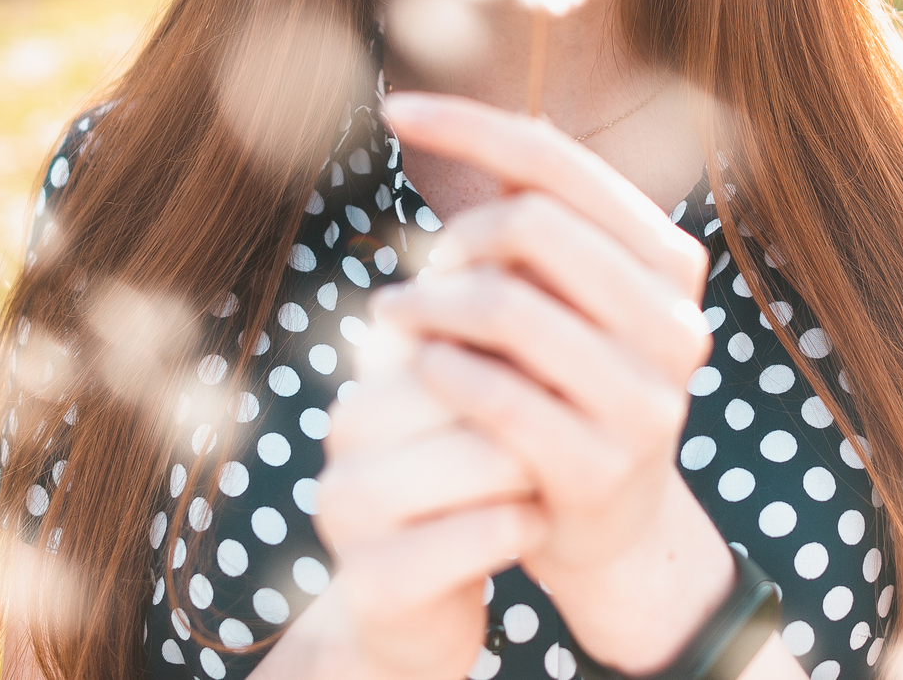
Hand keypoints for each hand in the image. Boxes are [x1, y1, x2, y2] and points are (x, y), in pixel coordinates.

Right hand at [302, 361, 542, 679]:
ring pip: (484, 458)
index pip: (465, 339)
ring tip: (541, 479)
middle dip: (532, 412)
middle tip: (557, 435)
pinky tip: (528, 527)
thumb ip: (490, 362)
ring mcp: (347, 513)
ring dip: (532, 469)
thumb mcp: (465, 422)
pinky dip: (524, 526)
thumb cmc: (456, 498)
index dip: (526, 361)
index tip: (561, 381)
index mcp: (365, 388)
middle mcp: (341, 439)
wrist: (412, 611)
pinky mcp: (374, 582)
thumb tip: (543, 291)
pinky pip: (486, 533)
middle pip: (476, 390)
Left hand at [376, 91, 734, 671]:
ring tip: (394, 314)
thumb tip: (464, 115)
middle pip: (533, 223)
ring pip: (507, 306)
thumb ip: (535, 215)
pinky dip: (441, 367)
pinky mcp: (600, 465)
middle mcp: (676, 321)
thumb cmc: (567, 379)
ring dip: (431, 304)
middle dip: (457, 236)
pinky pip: (495, 390)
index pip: (558, 162)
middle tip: (419, 271)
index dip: (469, 124)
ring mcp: (646, 397)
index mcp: (672, 260)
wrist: (606, 521)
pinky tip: (419, 365)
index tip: (394, 109)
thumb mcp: (569, 292)